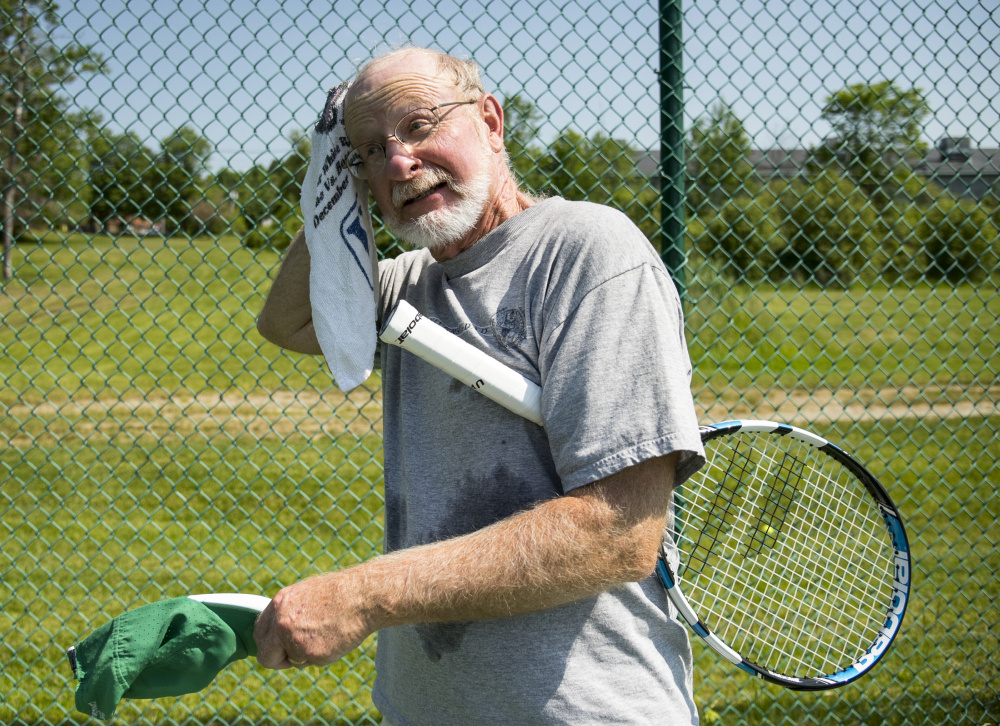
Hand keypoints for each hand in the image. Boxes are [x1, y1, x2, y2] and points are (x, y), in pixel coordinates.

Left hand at [253, 571, 373, 668]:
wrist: (362, 596)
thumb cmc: (340, 594)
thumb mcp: (307, 595)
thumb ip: (289, 613)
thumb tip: (281, 632)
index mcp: (279, 603)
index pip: (260, 632)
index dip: (269, 643)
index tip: (279, 647)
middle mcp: (281, 622)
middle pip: (265, 654)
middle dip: (277, 659)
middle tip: (292, 657)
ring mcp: (293, 639)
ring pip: (292, 660)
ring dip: (306, 655)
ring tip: (328, 635)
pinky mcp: (310, 654)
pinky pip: (311, 663)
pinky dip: (322, 656)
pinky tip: (335, 639)